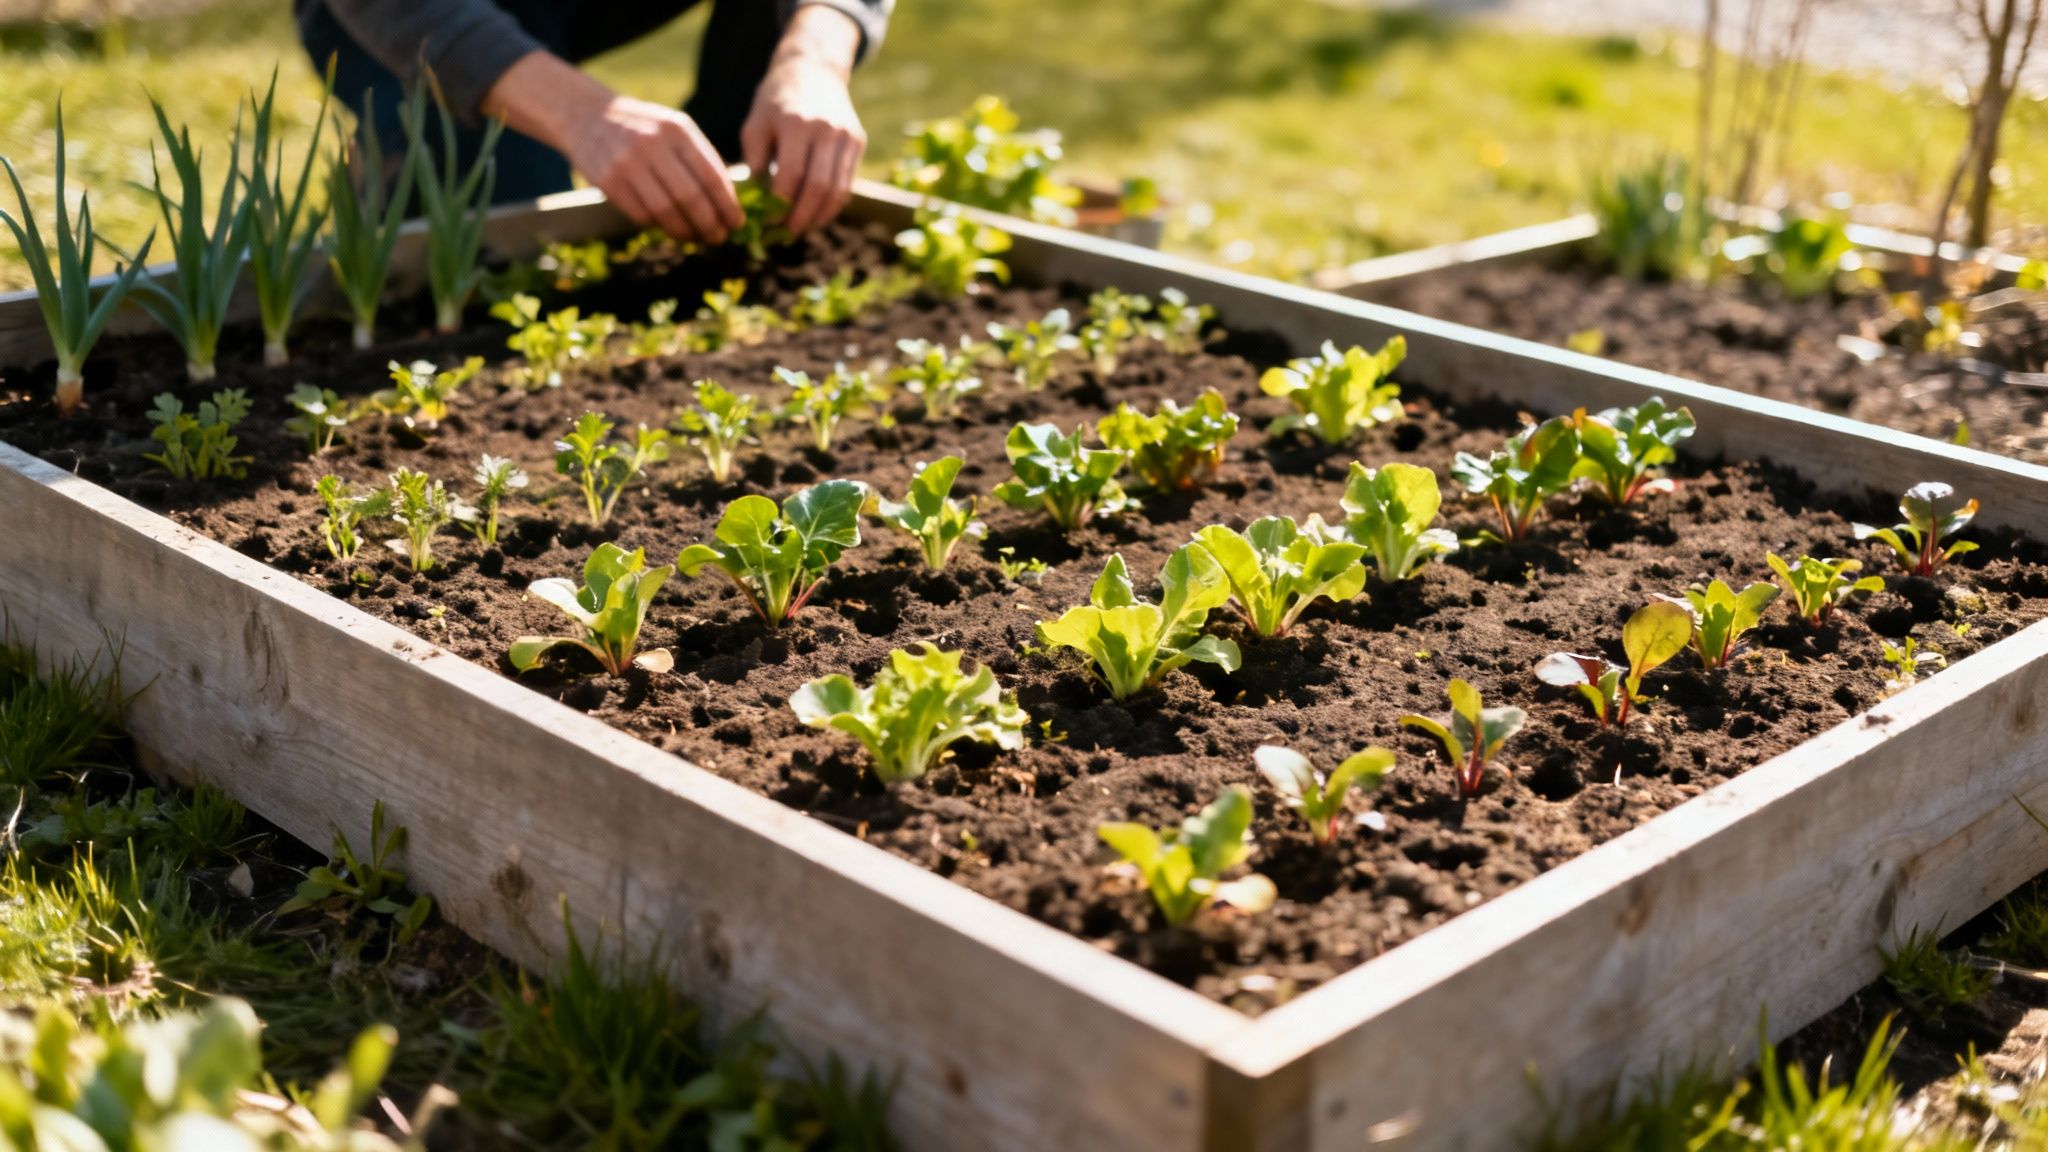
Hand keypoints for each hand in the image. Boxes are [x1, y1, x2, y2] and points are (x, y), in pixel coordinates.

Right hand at [565, 96, 742, 243]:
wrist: (586, 115)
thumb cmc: (643, 128)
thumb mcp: (673, 129)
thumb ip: (699, 158)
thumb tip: (727, 203)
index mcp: (677, 130)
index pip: (711, 176)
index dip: (727, 205)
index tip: (735, 223)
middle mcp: (652, 143)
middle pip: (690, 198)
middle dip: (710, 224)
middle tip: (718, 238)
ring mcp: (627, 162)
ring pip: (665, 212)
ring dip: (685, 232)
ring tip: (695, 238)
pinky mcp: (606, 180)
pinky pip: (641, 215)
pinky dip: (659, 226)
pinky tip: (667, 227)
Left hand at [741, 6, 866, 234]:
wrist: (812, 70)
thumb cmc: (776, 101)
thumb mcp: (755, 125)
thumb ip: (755, 164)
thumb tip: (758, 207)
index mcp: (796, 123)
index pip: (791, 175)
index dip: (779, 206)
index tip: (767, 223)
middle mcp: (826, 129)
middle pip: (817, 187)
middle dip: (800, 218)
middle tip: (785, 234)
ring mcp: (846, 136)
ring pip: (837, 190)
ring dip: (819, 217)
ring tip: (800, 229)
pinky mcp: (857, 142)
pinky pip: (847, 184)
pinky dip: (832, 205)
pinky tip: (816, 215)